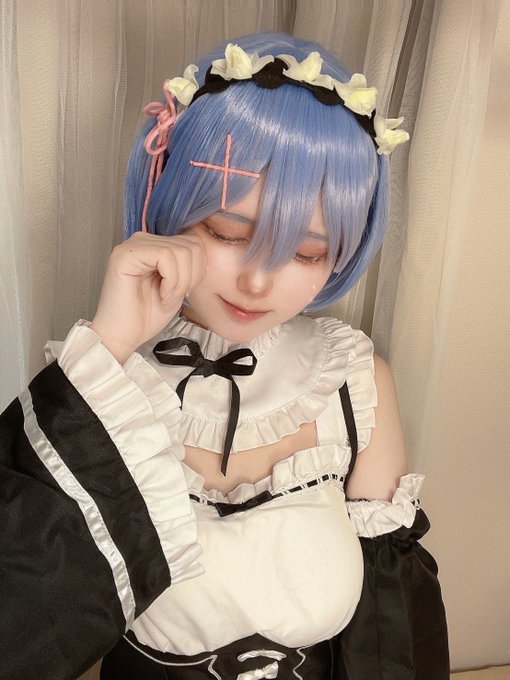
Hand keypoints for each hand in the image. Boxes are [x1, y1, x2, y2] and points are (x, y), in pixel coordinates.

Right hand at [90, 231, 206, 362]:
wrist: (122, 336)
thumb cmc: (145, 316)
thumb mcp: (177, 287)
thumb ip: (188, 266)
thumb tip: (204, 252)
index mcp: (155, 246)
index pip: (194, 243)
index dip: (198, 270)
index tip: (184, 291)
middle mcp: (143, 241)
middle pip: (190, 245)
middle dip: (191, 277)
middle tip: (174, 297)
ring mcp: (133, 245)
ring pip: (180, 251)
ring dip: (180, 281)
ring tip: (165, 297)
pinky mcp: (125, 254)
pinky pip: (165, 256)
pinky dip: (171, 280)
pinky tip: (161, 295)